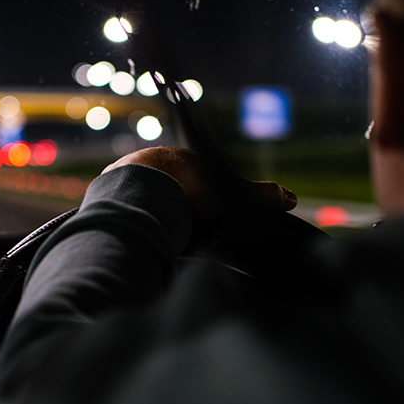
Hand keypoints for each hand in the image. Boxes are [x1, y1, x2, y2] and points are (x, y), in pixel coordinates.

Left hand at [102, 147, 297, 252]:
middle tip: (198, 238)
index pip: (203, 194)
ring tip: (180, 241)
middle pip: (183, 209)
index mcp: (179, 162)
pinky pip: (140, 224)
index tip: (214, 229)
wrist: (140, 191)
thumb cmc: (186, 186)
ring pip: (162, 218)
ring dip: (175, 234)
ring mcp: (131, 185)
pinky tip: (159, 241)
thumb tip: (289, 198)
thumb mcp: (229, 192)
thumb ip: (259, 196)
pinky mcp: (114, 203)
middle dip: (195, 228)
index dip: (213, 215)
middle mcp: (154, 170)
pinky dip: (153, 235)